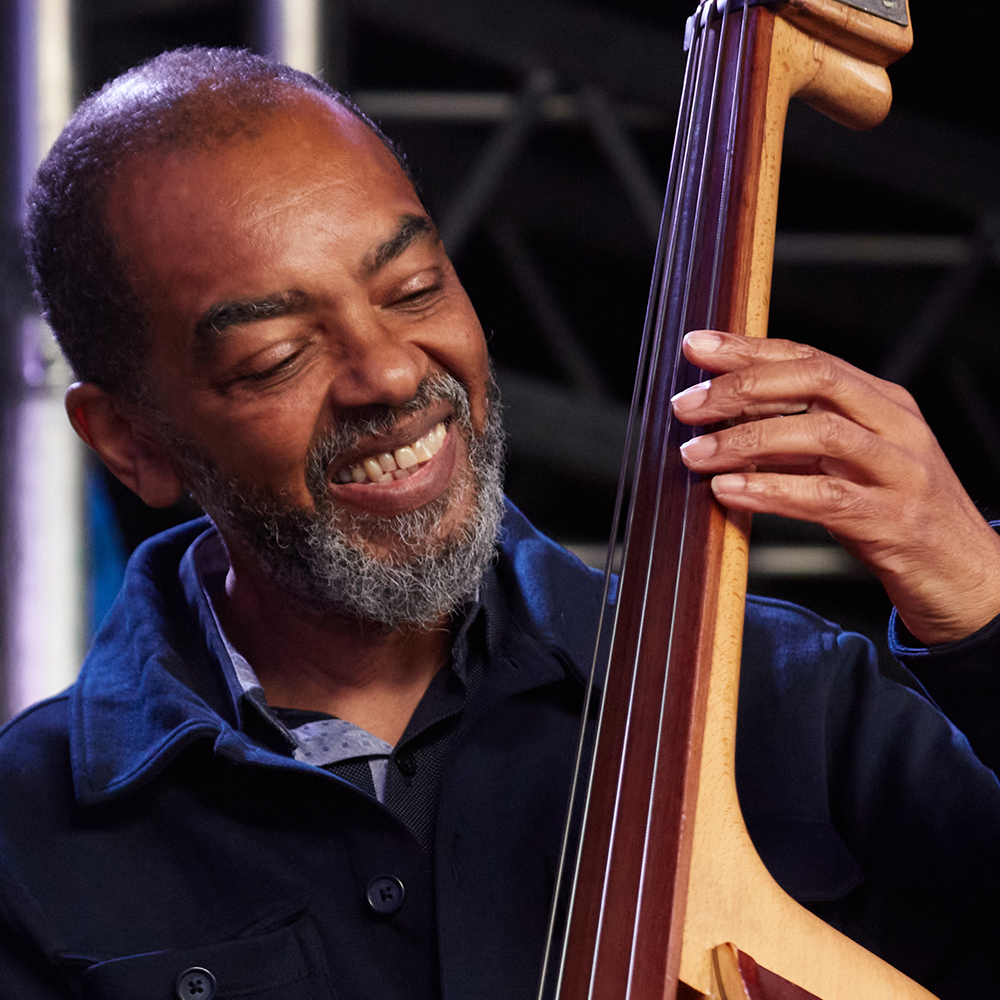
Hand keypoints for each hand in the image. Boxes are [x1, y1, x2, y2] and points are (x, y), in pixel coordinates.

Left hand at [670, 330, 999, 645]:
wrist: (966, 577)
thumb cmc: (898, 516)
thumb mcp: (850, 464)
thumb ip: (798, 439)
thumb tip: (724, 421)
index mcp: (883, 403)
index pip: (809, 359)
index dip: (748, 349)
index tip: (696, 346)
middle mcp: (896, 426)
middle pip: (815, 381)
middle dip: (741, 386)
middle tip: (686, 404)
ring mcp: (899, 471)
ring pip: (819, 434)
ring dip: (746, 440)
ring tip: (694, 453)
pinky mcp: (893, 520)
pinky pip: (825, 496)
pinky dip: (770, 490)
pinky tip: (728, 491)